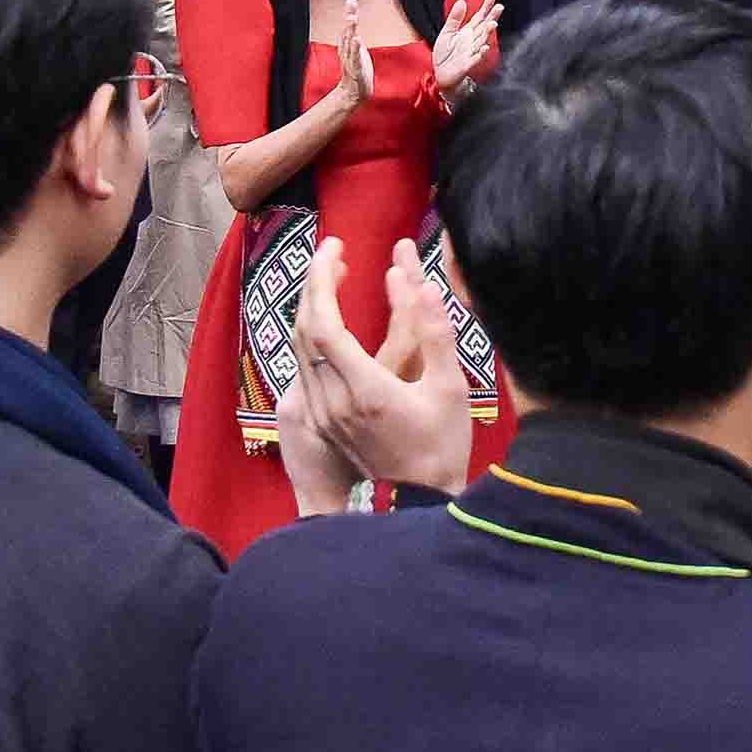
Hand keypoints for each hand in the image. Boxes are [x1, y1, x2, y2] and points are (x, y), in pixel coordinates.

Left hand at [277, 237, 474, 512]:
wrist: (417, 504)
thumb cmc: (442, 448)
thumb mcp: (451, 389)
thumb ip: (436, 335)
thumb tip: (422, 286)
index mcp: (365, 391)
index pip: (324, 324)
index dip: (322, 280)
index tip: (335, 248)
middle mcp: (334, 401)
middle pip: (304, 330)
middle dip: (314, 284)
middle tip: (334, 254)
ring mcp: (323, 413)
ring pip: (299, 348)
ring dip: (311, 307)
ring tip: (333, 278)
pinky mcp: (321, 421)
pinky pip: (305, 366)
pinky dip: (312, 333)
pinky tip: (330, 320)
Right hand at [327, 2, 376, 115]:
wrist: (354, 92)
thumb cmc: (356, 68)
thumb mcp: (356, 48)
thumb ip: (354, 33)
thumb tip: (352, 17)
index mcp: (347, 45)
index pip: (348, 27)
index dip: (350, 13)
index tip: (352, 0)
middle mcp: (347, 51)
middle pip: (348, 32)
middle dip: (349, 18)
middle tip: (351, 4)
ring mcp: (351, 60)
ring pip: (350, 43)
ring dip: (351, 30)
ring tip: (353, 18)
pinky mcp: (356, 70)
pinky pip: (355, 58)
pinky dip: (355, 49)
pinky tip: (357, 39)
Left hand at [428, 0, 503, 94]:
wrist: (441, 74)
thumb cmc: (446, 54)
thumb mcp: (447, 32)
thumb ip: (455, 18)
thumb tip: (462, 1)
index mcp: (467, 32)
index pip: (479, 18)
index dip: (485, 8)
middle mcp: (472, 41)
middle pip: (484, 28)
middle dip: (491, 18)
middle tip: (499, 7)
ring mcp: (471, 53)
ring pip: (481, 42)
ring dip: (487, 34)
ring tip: (493, 24)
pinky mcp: (467, 65)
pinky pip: (475, 59)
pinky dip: (480, 54)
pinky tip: (485, 48)